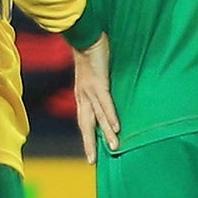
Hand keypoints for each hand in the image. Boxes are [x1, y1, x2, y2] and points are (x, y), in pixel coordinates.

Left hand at [74, 34, 119, 162]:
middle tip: (92, 162)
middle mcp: (83, 95)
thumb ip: (98, 83)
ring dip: (106, 133)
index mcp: (81, 94)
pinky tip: (116, 128)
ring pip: (98, 116)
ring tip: (114, 148)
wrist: (84, 35)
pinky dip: (111, 116)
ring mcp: (90, 90)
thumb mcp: (92, 72)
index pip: (83, 120)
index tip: (91, 152)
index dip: (87, 136)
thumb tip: (105, 91)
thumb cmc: (90, 51)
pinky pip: (106, 103)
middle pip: (86, 124)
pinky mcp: (98, 82)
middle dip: (89, 143)